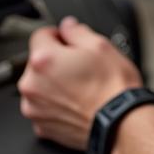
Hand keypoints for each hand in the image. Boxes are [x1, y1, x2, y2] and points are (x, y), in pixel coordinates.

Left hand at [18, 17, 142, 151]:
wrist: (121, 125)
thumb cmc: (113, 90)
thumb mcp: (101, 45)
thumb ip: (77, 31)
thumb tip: (68, 27)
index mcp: (43, 60)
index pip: (40, 35)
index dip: (59, 35)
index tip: (69, 41)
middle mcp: (32, 85)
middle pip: (37, 62)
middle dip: (56, 61)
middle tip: (80, 66)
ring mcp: (35, 108)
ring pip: (40, 86)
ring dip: (54, 83)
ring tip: (80, 87)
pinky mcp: (42, 127)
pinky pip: (44, 107)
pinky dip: (56, 104)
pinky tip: (76, 102)